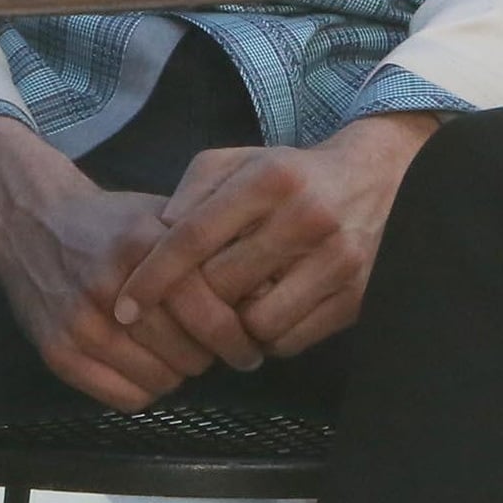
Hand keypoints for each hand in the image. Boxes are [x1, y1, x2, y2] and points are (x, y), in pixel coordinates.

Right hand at [0, 116, 254, 408]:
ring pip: (161, 381)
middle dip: (208, 354)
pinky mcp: (57, 352)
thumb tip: (267, 291)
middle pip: (190, 355)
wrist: (27, 220)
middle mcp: (110, 288)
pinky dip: (145, 387)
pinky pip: (126, 398)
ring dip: (176, 371)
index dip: (238, 338)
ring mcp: (80, 324)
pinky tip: (144, 363)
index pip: (210, 315)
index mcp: (143, 246)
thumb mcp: (159, 217)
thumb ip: (206, 250)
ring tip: (173, 350)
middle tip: (207, 345)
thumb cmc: (107, 221)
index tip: (250, 346)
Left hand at [115, 113, 438, 360]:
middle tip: (187, 302)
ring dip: (234, 324)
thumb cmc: (291, 174)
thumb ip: (193, 190)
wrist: (378, 178)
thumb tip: (157, 235)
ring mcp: (339, 260)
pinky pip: (291, 340)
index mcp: (269, 179)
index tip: (124, 306)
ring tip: (234, 305)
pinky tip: (268, 311)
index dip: (153, 276)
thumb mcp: (238, 162)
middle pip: (222, 285)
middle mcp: (307, 217)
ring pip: (257, 322)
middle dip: (195, 301)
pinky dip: (269, 335)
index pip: (194, 237)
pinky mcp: (359, 296)